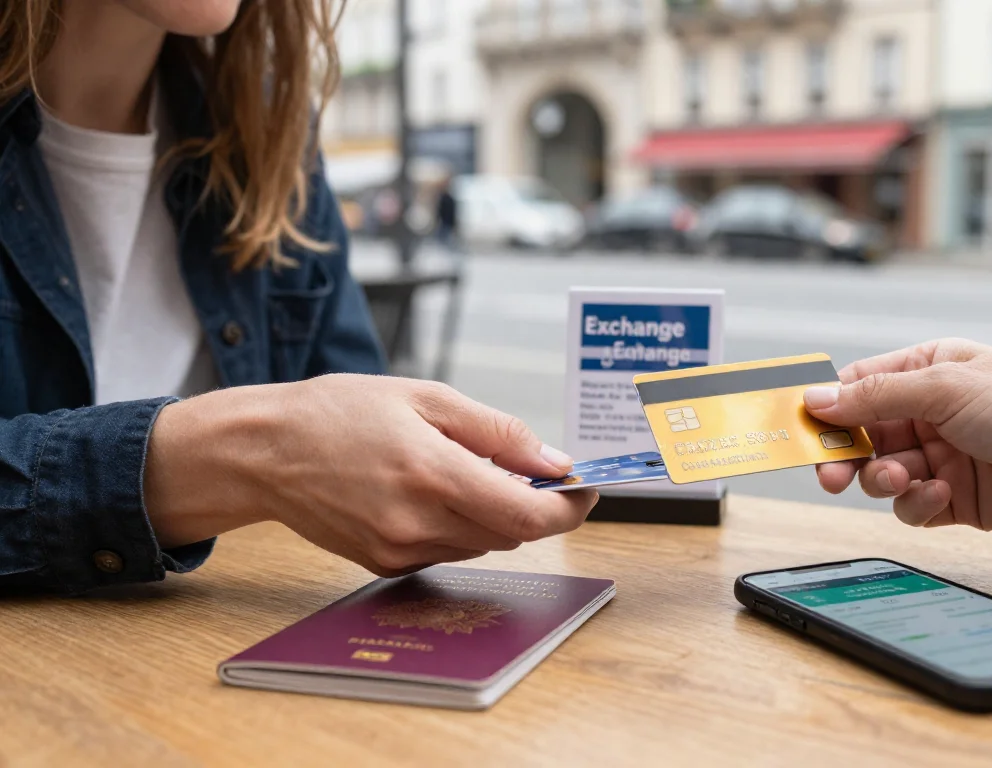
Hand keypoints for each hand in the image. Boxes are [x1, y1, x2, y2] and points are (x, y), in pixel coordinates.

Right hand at [145, 375, 594, 576]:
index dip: (569, 508)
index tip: (585, 489)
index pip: (529, 516)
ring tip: (471, 470)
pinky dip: (461, 525)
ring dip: (496, 515)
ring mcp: (400, 551)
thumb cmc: (338, 412)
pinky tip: (436, 491)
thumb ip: (498, 432)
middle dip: (534, 506)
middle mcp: (419, 523)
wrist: (263, 451)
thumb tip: (553, 461)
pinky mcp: (384, 564)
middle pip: (513, 535)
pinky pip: (448, 551)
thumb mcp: (426, 397)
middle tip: (535, 469)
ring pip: (483, 545)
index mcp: (434, 474)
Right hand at [803, 339, 991, 534]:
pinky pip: (911, 506)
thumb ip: (876, 396)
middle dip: (843, 454)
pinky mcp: (955, 499)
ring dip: (882, 479)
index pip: (858, 386)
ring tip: (902, 478)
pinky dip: (917, 503)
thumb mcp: (947, 389)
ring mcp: (942, 456)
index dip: (826, 407)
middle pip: (861, 435)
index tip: (797, 428)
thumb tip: (818, 399)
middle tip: (830, 472)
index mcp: (928, 369)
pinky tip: (942, 494)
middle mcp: (931, 412)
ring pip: (880, 473)